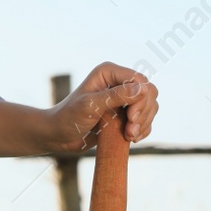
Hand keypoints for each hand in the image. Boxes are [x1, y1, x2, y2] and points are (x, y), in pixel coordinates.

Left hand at [44, 62, 158, 153]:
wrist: (59, 135)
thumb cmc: (69, 117)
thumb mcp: (90, 106)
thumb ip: (116, 96)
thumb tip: (142, 89)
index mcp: (109, 72)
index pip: (140, 80)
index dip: (141, 99)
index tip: (131, 118)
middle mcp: (118, 82)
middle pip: (149, 92)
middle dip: (143, 113)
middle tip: (130, 131)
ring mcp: (123, 98)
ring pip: (150, 106)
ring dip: (144, 123)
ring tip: (129, 136)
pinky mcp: (125, 113)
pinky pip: (146, 118)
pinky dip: (143, 128)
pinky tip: (132, 138)